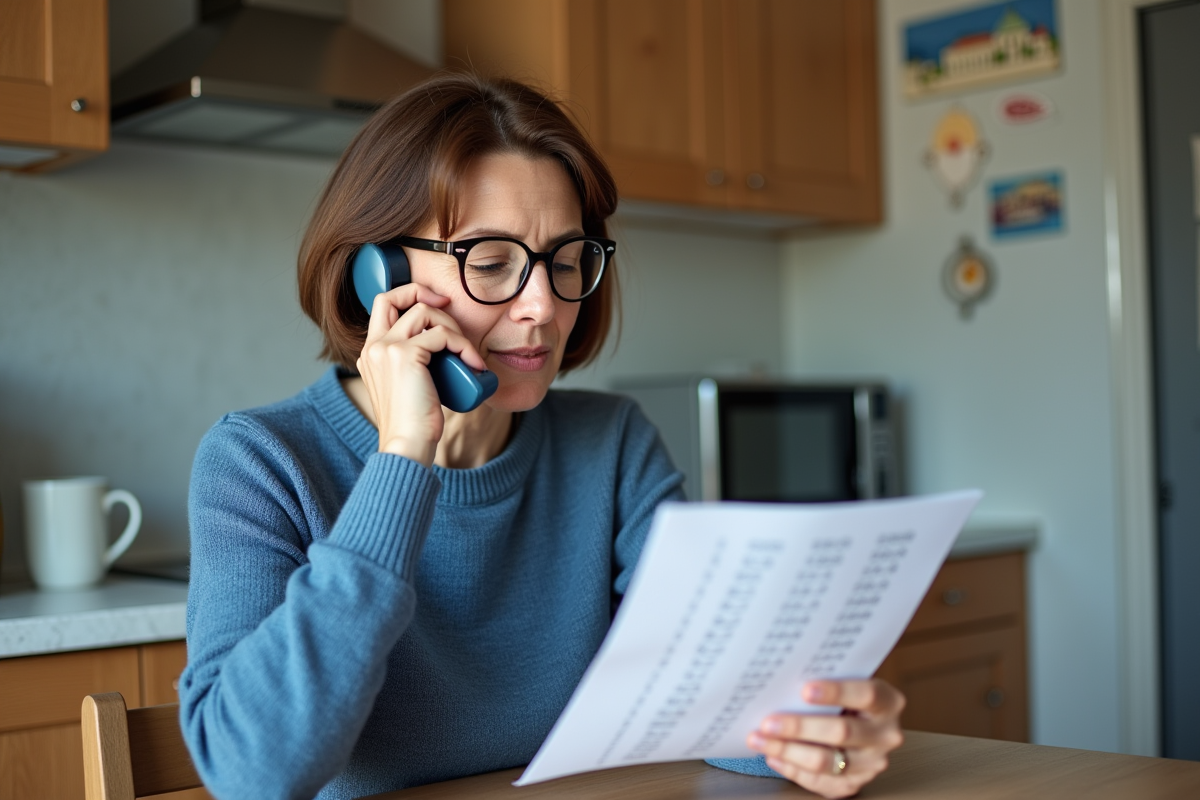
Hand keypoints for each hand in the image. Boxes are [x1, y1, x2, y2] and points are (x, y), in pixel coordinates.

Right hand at [355, 284, 487, 465]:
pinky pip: (442, 335)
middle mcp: (373, 346)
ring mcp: (386, 348)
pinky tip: (473, 364)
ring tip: (468, 355)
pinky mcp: (404, 355)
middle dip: (427, 296)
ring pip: (424, 312)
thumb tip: (447, 351)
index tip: (437, 305)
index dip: (410, 295)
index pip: (383, 305)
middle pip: (394, 296)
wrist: (407, 445)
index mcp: (371, 353)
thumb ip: (416, 364)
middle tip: (454, 321)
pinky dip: (464, 346)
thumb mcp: (409, 385)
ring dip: (454, 329)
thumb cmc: (414, 423)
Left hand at [746, 679, 904, 798]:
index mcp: (888, 702)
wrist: (861, 725)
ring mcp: (871, 763)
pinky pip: (819, 781)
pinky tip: (772, 756)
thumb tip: (782, 678)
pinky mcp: (854, 783)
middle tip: (767, 721)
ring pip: (826, 761)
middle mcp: (885, 735)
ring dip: (787, 750)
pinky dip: (791, 768)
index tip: (804, 689)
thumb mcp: (846, 681)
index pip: (867, 694)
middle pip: (841, 732)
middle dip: (799, 727)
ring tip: (760, 739)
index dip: (836, 692)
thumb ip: (825, 679)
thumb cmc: (847, 697)